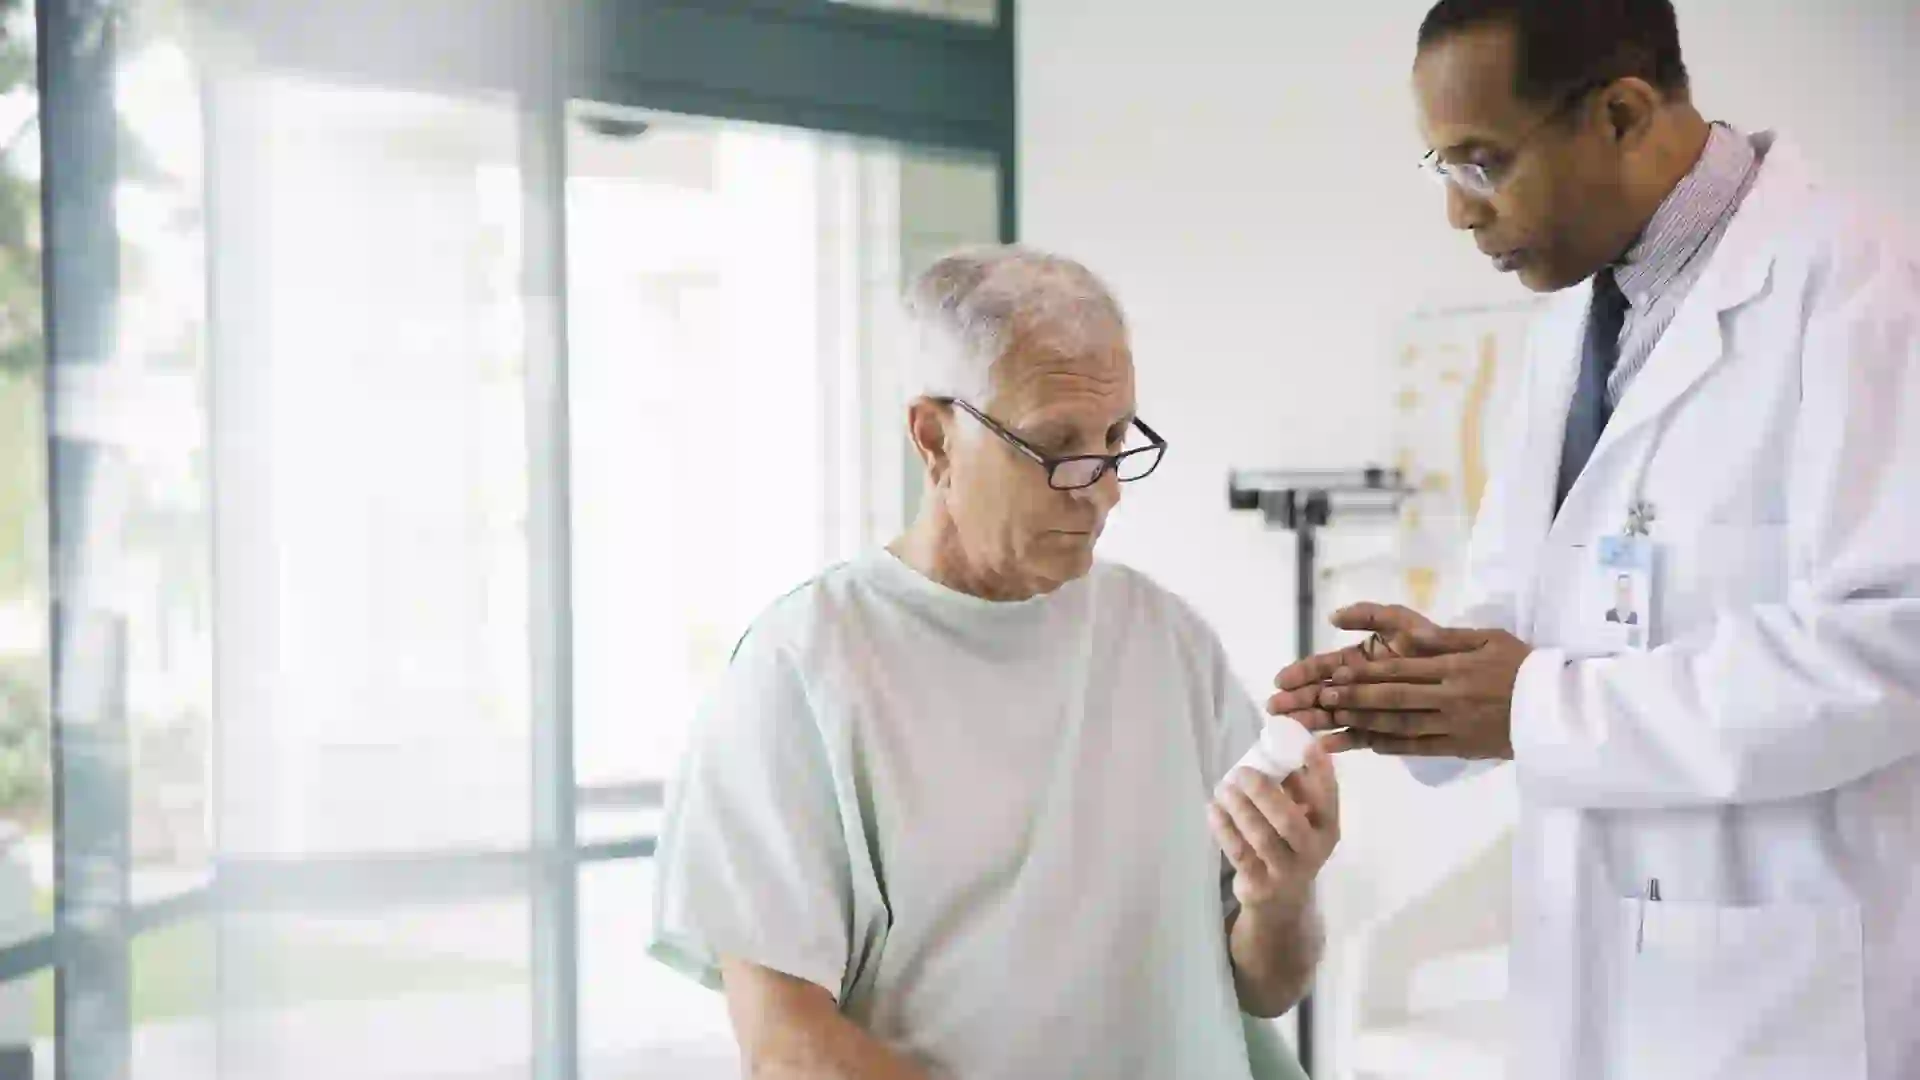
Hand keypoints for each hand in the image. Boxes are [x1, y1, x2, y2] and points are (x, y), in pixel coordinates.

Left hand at [1208, 742, 1339, 917]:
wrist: (1280, 902)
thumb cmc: (1290, 847)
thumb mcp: (1303, 821)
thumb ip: (1297, 789)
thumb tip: (1281, 749)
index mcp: (1326, 829)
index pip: (1327, 798)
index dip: (1320, 771)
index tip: (1307, 744)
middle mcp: (1311, 851)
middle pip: (1289, 821)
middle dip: (1264, 793)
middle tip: (1243, 772)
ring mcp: (1286, 871)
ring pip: (1262, 838)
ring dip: (1240, 809)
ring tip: (1223, 787)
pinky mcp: (1260, 884)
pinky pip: (1239, 854)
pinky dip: (1224, 829)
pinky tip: (1213, 809)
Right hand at [1268, 603, 1458, 748]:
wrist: (1477, 678)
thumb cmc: (1439, 646)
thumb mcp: (1405, 623)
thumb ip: (1371, 615)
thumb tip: (1333, 617)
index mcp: (1362, 660)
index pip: (1326, 665)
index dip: (1303, 672)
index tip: (1281, 680)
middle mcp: (1364, 684)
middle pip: (1326, 692)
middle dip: (1300, 699)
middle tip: (1275, 708)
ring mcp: (1375, 708)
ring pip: (1340, 715)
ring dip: (1315, 720)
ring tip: (1292, 726)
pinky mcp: (1392, 730)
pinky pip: (1367, 737)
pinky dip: (1346, 741)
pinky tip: (1325, 746)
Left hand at [1312, 627, 1531, 759]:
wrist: (1556, 707)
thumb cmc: (1521, 665)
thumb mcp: (1488, 639)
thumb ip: (1447, 638)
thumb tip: (1410, 634)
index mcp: (1454, 666)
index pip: (1401, 670)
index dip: (1366, 673)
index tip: (1337, 673)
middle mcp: (1450, 696)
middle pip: (1395, 698)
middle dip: (1356, 698)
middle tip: (1324, 698)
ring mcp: (1454, 725)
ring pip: (1402, 726)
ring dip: (1366, 723)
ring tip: (1335, 721)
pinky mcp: (1460, 747)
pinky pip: (1420, 748)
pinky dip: (1393, 746)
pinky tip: (1368, 744)